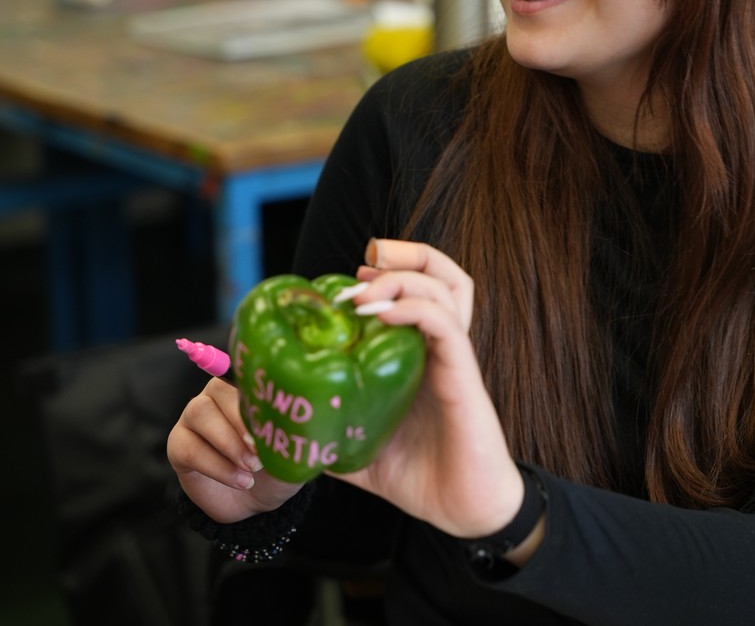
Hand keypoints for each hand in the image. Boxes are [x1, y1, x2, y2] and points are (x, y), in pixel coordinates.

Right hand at [167, 377, 303, 523]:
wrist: (254, 503)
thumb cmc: (276, 469)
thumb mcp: (292, 452)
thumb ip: (294, 433)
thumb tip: (303, 420)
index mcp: (245, 389)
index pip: (244, 372)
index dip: (255, 393)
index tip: (271, 419)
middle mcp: (216, 397)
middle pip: (218, 389)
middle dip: (241, 420)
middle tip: (260, 451)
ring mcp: (192, 419)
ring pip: (200, 413)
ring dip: (228, 443)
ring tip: (252, 468)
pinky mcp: (178, 445)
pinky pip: (189, 448)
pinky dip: (216, 467)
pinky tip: (239, 480)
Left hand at [334, 238, 524, 539]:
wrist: (461, 511)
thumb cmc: (419, 477)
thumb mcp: (359, 449)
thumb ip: (328, 434)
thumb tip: (280, 434)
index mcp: (421, 356)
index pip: (418, 291)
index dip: (385, 273)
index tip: (345, 285)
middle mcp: (441, 348)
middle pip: (444, 273)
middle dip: (407, 252)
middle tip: (366, 260)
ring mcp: (455, 358)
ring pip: (449, 286)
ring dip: (404, 275)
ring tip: (366, 290)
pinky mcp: (464, 376)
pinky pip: (446, 326)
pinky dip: (414, 309)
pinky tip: (382, 315)